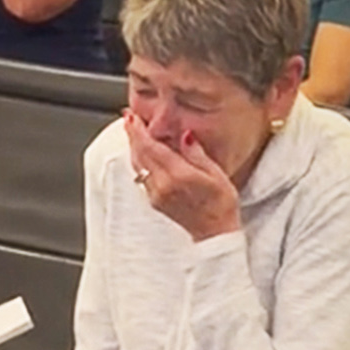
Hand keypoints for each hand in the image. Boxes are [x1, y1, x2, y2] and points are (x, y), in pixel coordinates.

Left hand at [124, 111, 241, 240]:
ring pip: (137, 165)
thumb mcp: (216, 174)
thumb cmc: (221, 203)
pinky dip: (138, 161)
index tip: (133, 117)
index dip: (140, 131)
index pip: (152, 148)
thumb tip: (184, 134)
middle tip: (129, 118)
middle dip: (132, 134)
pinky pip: (140, 176)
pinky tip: (141, 153)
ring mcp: (155, 194)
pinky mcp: (153, 201)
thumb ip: (197, 153)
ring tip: (132, 131)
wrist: (214, 232)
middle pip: (140, 154)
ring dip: (133, 147)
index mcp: (179, 176)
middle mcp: (162, 185)